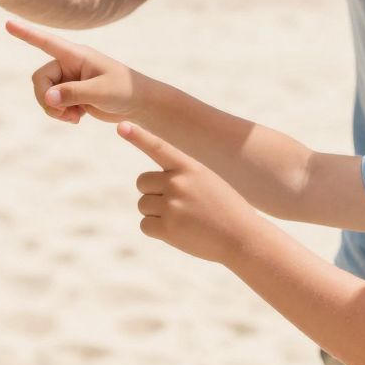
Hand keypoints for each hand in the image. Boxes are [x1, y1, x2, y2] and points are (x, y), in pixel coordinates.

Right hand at [6, 20, 146, 123]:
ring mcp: (68, 80)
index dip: (26, 34)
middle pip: (39, 80)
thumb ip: (73, 93)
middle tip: (63, 113)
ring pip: (44, 94)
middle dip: (47, 99)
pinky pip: (52, 104)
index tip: (7, 24)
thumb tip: (48, 98)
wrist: (138, 104)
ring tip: (75, 117)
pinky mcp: (71, 94)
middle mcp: (69, 64)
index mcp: (77, 55)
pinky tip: (78, 118)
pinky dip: (60, 114)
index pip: (47, 42)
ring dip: (54, 110)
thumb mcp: (100, 91)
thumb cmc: (124, 90)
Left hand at [118, 121, 253, 265]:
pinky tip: (179, 232)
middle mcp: (178, 183)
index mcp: (190, 167)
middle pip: (142, 182)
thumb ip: (181, 177)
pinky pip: (145, 225)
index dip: (138, 136)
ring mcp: (171, 205)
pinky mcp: (167, 228)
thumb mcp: (208, 182)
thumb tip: (148, 186)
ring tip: (183, 219)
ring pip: (143, 205)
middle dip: (152, 193)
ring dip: (156, 213)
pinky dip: (157, 230)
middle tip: (176, 204)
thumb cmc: (226, 209)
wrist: (242, 237)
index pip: (159, 147)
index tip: (122, 126)